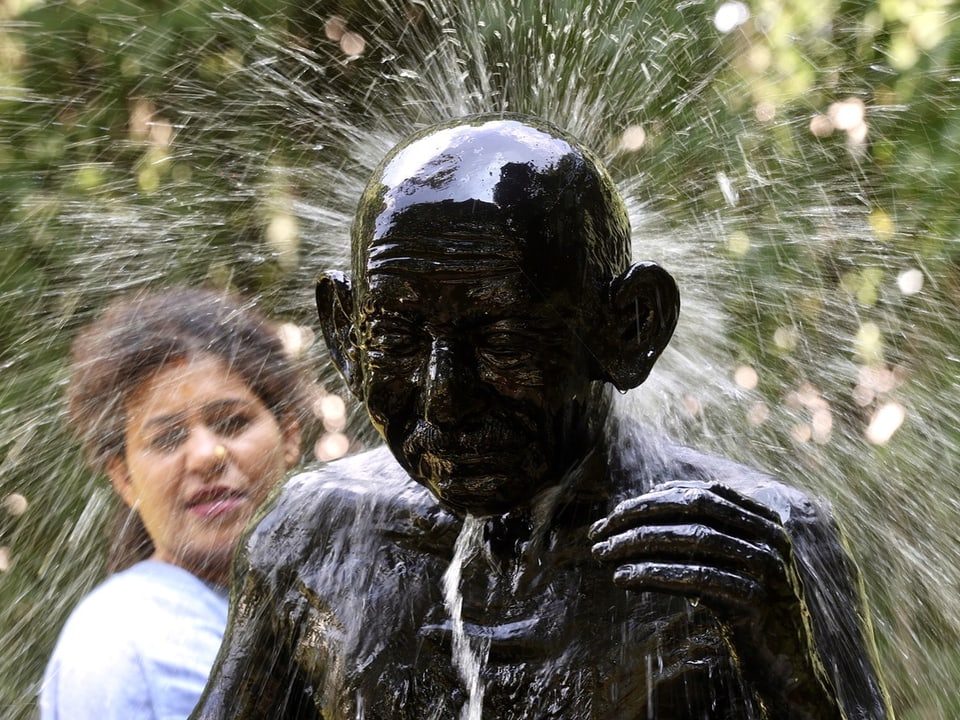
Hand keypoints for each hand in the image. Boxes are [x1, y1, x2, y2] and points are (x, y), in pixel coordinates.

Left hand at [589, 479, 794, 609]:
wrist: (787, 668)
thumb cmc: (744, 609)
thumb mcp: (724, 564)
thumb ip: (698, 534)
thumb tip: (642, 505)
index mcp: (764, 520)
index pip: (701, 493)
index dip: (655, 499)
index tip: (616, 513)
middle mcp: (770, 537)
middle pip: (695, 508)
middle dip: (642, 514)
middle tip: (601, 530)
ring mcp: (766, 567)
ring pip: (693, 540)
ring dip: (640, 543)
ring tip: (604, 553)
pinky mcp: (754, 600)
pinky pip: (695, 579)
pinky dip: (654, 574)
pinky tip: (624, 578)